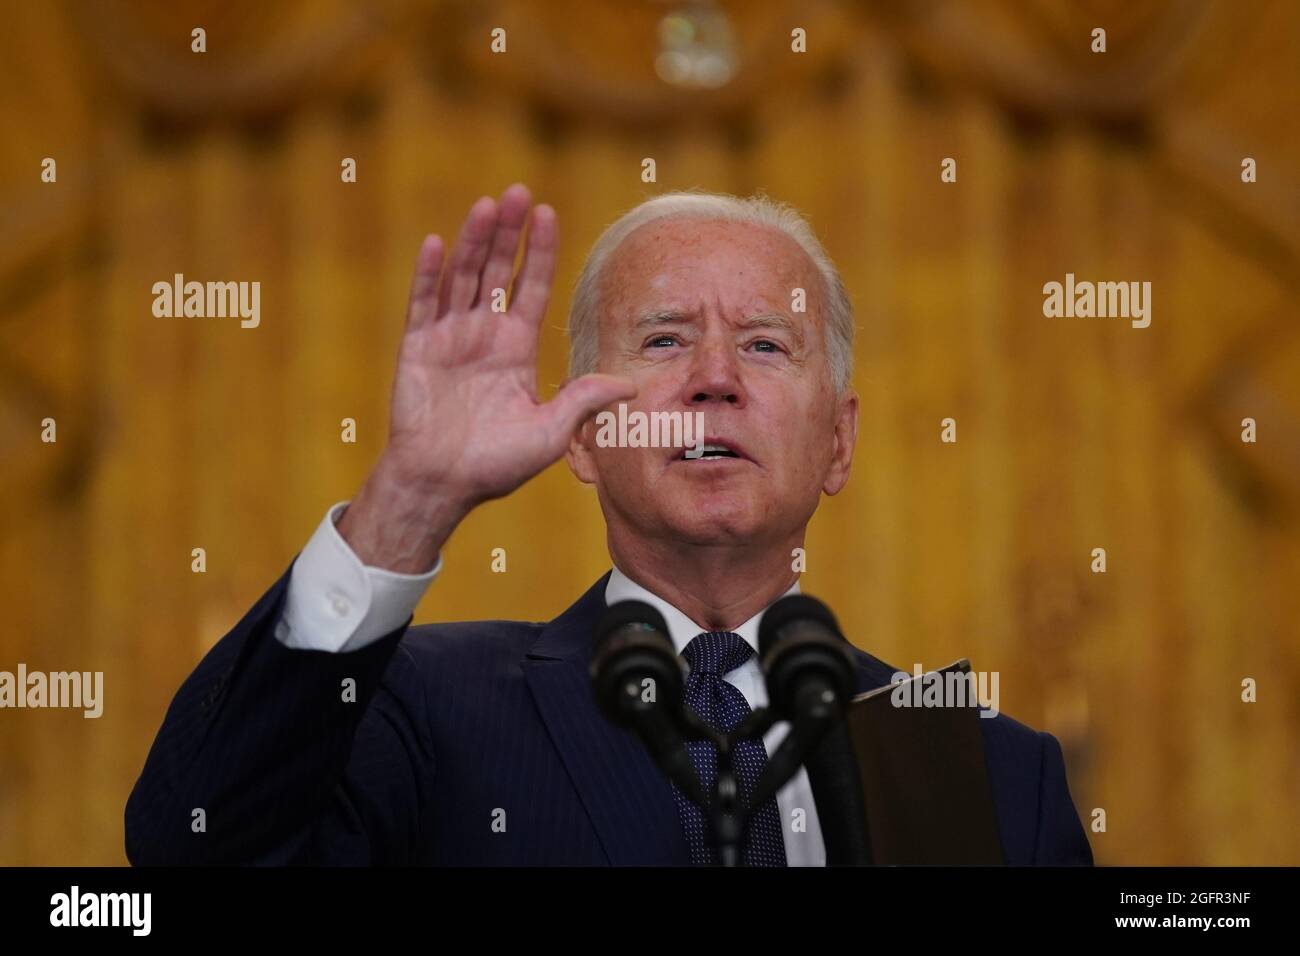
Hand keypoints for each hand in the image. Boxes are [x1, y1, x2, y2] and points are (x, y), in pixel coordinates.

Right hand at [337, 184, 635, 571]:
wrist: (443, 484)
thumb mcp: (551, 431)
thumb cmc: (496, 464)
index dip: (538, 251)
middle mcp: (483, 334)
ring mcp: (448, 338)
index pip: (529, 286)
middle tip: (519, 192)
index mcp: (515, 348)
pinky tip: (435, 243)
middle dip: (509, 232)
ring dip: (472, 241)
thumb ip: (583, 400)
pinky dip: (428, 274)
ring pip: (461, 277)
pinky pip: (422, 304)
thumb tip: (631, 384)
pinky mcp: (416, 349)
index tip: (548, 213)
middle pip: (497, 271)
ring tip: (486, 206)